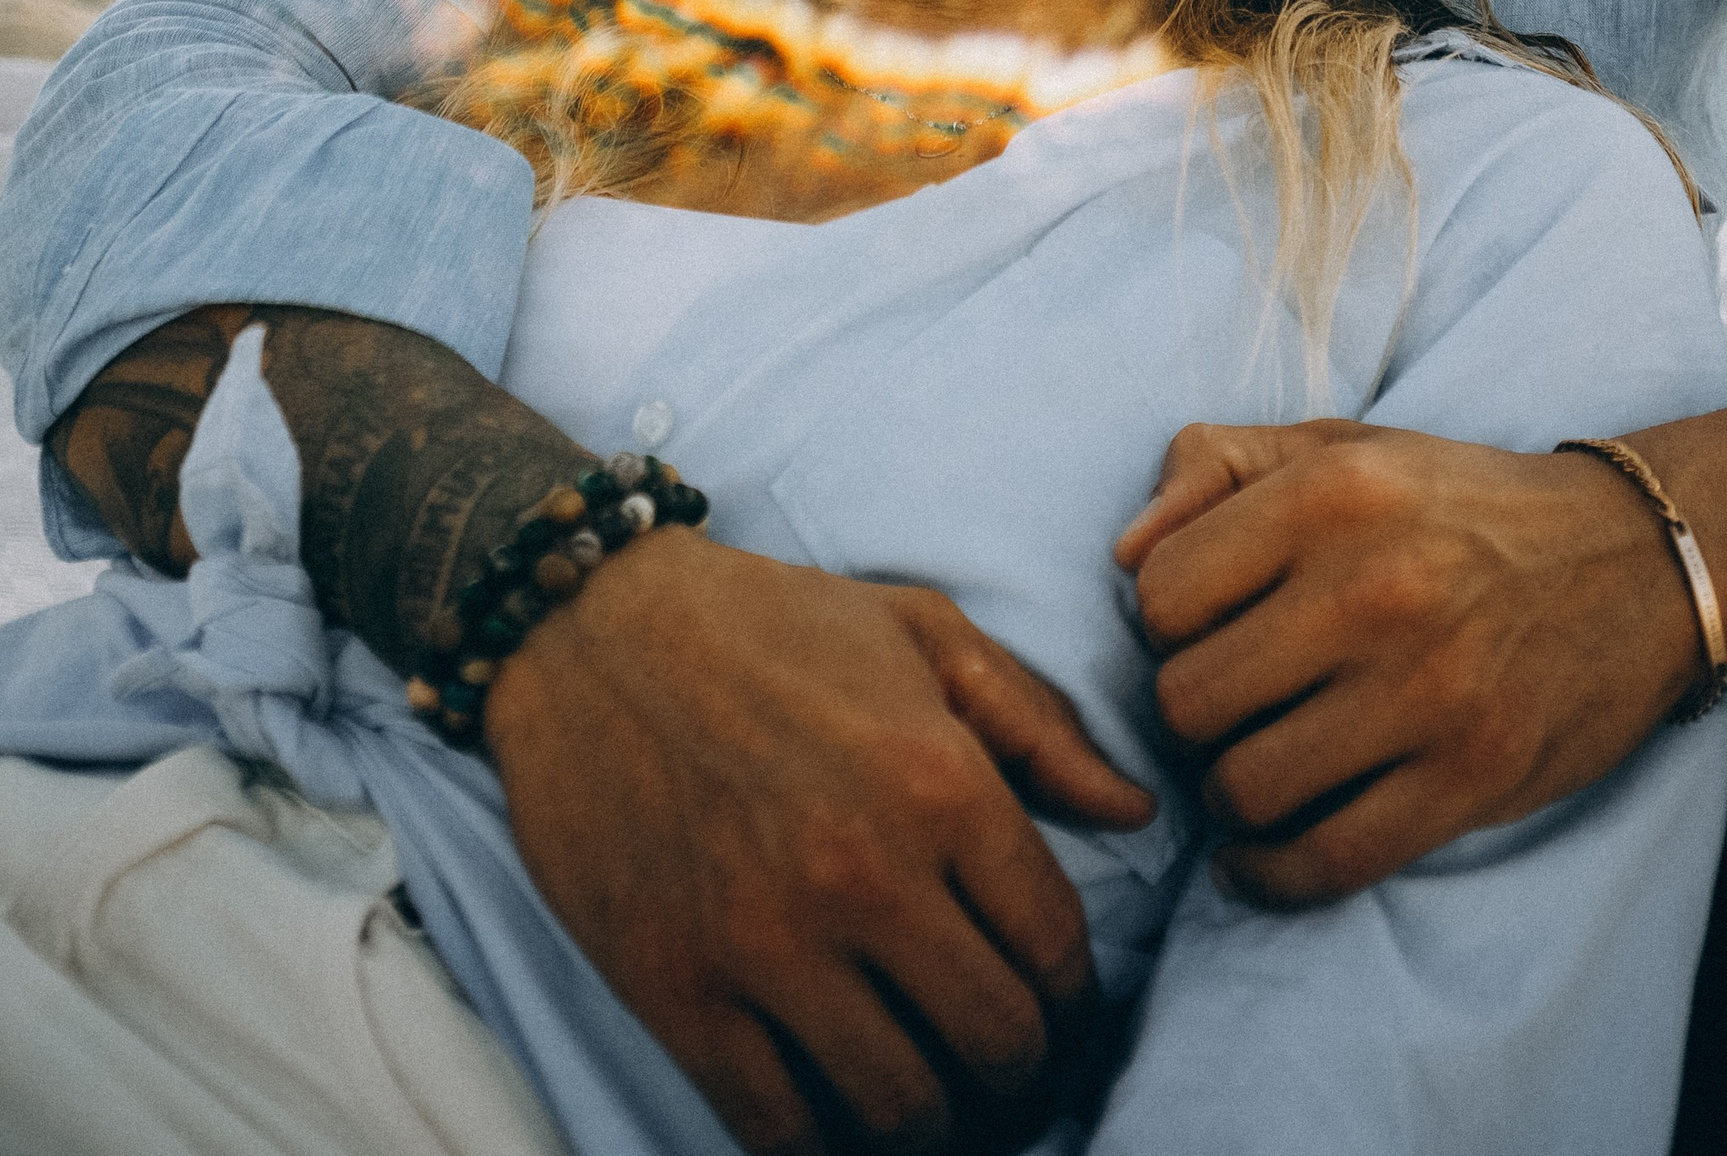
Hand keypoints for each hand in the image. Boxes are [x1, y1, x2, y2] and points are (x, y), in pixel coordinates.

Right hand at [486, 527, 1157, 1155]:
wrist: (589, 623)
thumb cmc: (770, 622)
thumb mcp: (921, 631)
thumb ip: (1039, 727)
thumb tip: (1137, 811)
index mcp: (939, 779)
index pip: (1056, 947)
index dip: (1074, 994)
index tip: (1059, 1003)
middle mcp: (864, 872)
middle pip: (997, 1044)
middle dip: (1019, 1066)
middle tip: (1003, 1059)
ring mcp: (766, 942)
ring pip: (901, 1108)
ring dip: (934, 1116)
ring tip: (930, 1086)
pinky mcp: (677, 991)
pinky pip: (779, 1129)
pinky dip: (824, 1142)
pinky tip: (836, 1102)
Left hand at [1113, 419, 1697, 905]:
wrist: (1635, 560)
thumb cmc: (1458, 505)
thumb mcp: (1341, 447)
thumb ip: (1216, 467)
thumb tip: (1122, 555)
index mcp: (1331, 494)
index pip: (1160, 596)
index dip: (1165, 624)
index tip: (1207, 629)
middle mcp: (1375, 588)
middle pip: (1188, 701)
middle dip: (1190, 714)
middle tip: (1229, 704)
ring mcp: (1426, 692)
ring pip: (1245, 786)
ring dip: (1228, 793)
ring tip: (1254, 764)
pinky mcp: (1470, 779)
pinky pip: (1326, 860)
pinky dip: (1270, 875)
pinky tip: (1259, 855)